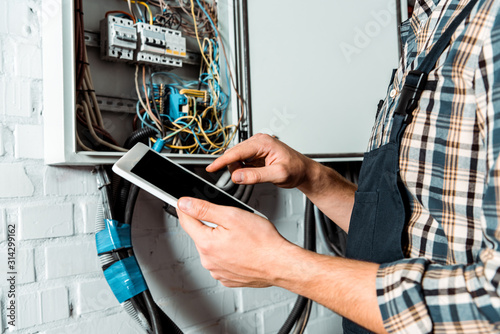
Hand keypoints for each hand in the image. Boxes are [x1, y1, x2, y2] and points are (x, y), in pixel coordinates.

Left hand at [176, 196, 292, 286]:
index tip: (184, 202)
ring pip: (211, 248)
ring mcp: (217, 271)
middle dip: (210, 224)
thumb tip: (184, 204)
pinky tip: (242, 249)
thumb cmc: (262, 242)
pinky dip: (228, 253)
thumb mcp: (232, 216)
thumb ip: (204, 209)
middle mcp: (208, 260)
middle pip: (200, 234)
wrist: (280, 264)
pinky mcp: (227, 278)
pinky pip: (221, 261)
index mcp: (206, 243)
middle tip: (231, 220)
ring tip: (241, 236)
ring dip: (220, 240)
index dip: (185, 208)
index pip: (186, 221)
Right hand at [207, 133, 312, 188]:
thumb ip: (256, 176)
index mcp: (263, 143)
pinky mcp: (257, 153)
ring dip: (239, 169)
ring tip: (253, 176)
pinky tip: (253, 173)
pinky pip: (242, 161)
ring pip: (237, 158)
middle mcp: (259, 141)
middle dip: (233, 167)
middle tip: (240, 179)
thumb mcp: (277, 175)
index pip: (237, 152)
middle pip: (234, 154)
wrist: (304, 171)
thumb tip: (238, 176)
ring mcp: (257, 147)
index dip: (222, 161)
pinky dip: (243, 169)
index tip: (211, 168)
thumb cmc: (296, 169)